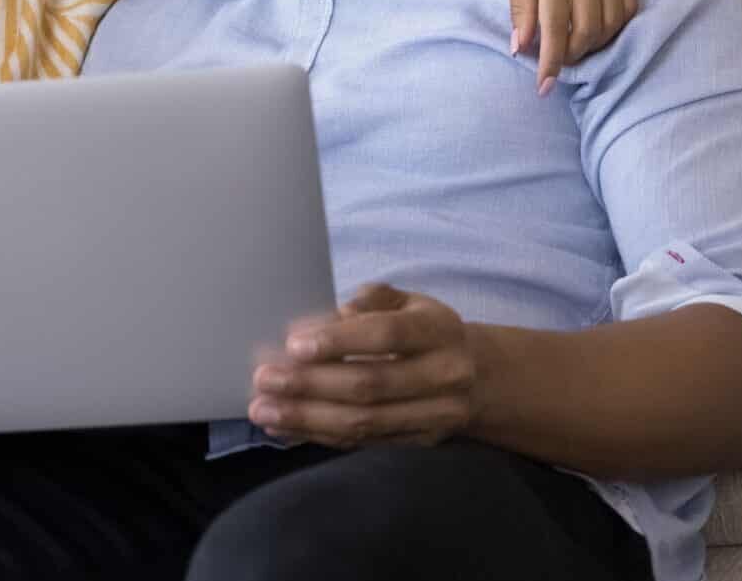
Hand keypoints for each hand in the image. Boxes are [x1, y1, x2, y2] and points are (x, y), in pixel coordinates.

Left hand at [247, 284, 480, 449]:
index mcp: (439, 330)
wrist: (477, 376)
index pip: (386, 336)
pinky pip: (364, 442)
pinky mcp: (420, 441)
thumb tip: (334, 317)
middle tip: (264, 379)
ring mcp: (436, 415)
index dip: (339, 341)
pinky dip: (320, 436)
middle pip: (371, 385)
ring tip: (263, 410)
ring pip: (365, 422)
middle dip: (311, 384)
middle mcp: (445, 376)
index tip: (293, 344)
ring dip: (308, 418)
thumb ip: (372, 300)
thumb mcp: (407, 301)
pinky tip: (285, 429)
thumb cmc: (423, 328)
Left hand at [504, 0, 636, 93]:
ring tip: (577, 47)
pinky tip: (600, 30)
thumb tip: (520, 48)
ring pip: (611, 21)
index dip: (550, 62)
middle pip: (587, 29)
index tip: (544, 86)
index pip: (554, 28)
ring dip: (595, 45)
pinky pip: (629, 5)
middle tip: (559, 62)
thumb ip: (520, 9)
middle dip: (573, 56)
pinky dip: (616, 26)